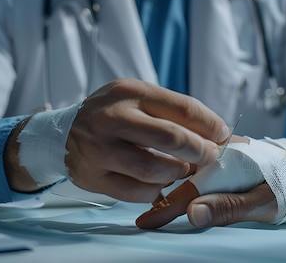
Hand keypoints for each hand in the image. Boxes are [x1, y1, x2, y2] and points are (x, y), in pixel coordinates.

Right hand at [65, 78, 229, 202]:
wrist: (62, 133)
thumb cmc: (113, 114)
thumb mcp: (139, 98)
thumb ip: (174, 112)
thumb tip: (220, 133)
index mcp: (130, 92)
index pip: (182, 107)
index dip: (210, 124)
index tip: (223, 134)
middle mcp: (111, 118)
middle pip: (171, 138)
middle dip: (200, 151)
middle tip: (210, 157)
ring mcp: (99, 149)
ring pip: (154, 170)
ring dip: (178, 173)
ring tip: (184, 169)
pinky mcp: (93, 177)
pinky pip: (136, 192)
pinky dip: (157, 191)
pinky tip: (162, 184)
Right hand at [136, 135, 278, 228]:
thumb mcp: (265, 201)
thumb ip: (229, 207)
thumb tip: (193, 214)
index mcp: (230, 161)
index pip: (190, 187)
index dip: (167, 207)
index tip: (145, 222)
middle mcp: (225, 154)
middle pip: (187, 176)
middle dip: (165, 196)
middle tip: (145, 217)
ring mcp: (228, 157)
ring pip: (194, 173)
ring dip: (177, 190)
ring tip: (156, 207)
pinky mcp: (233, 162)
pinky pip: (206, 173)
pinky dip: (192, 186)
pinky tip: (184, 193)